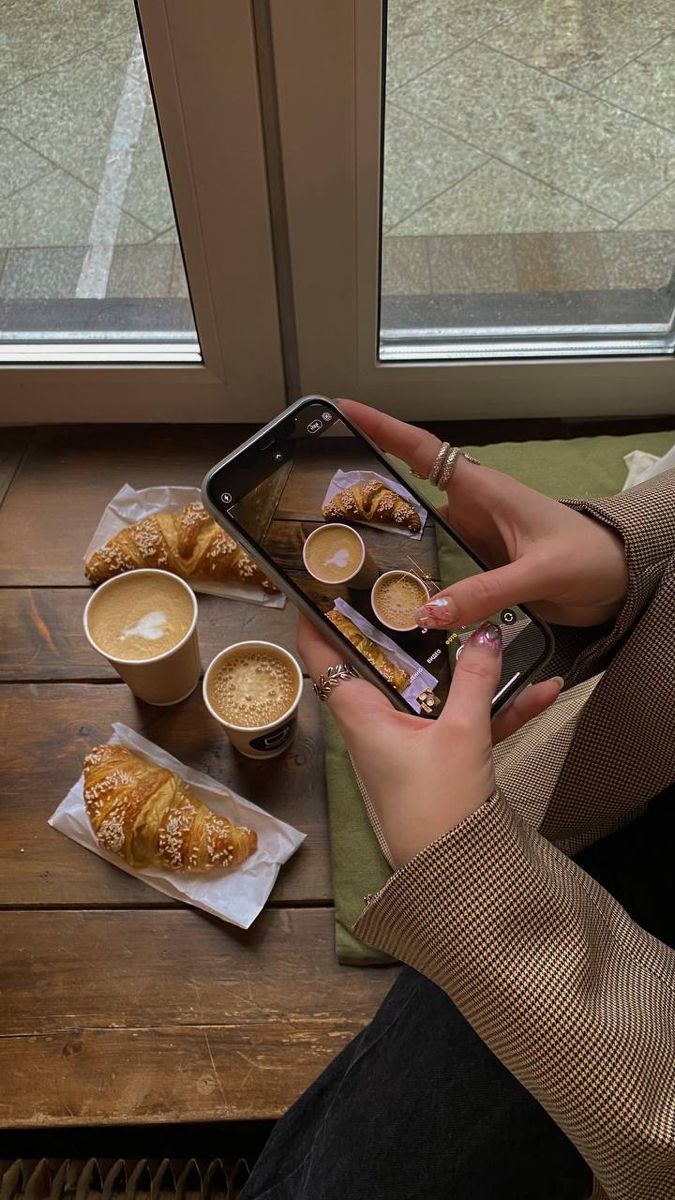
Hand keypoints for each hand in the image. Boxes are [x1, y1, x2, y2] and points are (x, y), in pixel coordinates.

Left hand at [299, 616, 561, 867]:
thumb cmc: (438, 808)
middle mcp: (380, 726)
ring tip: (496, 633)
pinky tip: (542, 691)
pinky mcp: (443, 761)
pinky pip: (467, 721)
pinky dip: (498, 707)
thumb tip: (484, 632)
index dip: (318, 622)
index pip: (324, 659)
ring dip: (467, 670)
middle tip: (418, 591)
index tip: (321, 585)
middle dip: (406, 632)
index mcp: (363, 716)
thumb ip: (474, 678)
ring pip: (436, 692)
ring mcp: (413, 743)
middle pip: (385, 666)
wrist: (459, 874)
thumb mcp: (462, 733)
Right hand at [338, 399, 628, 629]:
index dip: (383, 429)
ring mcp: (471, 541)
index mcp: (484, 490)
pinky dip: (408, 580)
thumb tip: (428, 612)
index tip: (344, 411)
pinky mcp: (476, 570)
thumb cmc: (589, 559)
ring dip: (383, 545)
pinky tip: (385, 599)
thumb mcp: (540, 571)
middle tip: (315, 505)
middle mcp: (470, 511)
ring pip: (415, 538)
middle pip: (406, 496)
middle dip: (364, 496)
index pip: (423, 452)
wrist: (619, 584)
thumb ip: (487, 591)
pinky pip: (433, 571)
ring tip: (335, 558)